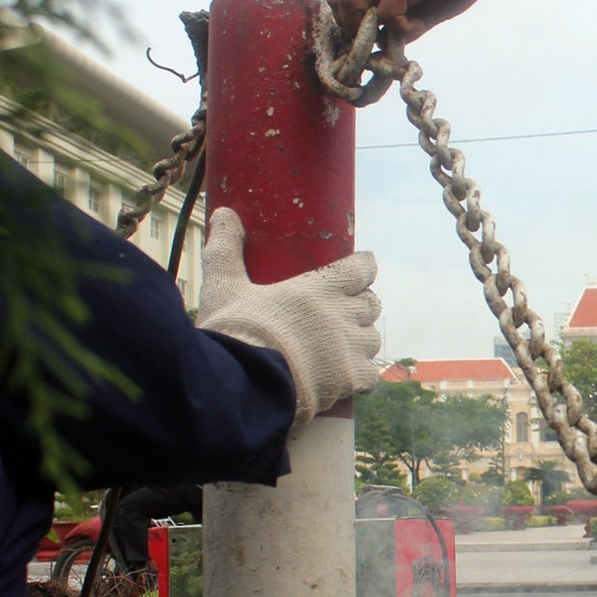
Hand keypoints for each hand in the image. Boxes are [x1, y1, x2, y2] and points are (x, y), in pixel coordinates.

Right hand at [197, 210, 381, 428]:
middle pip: (371, 304)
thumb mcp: (224, 287)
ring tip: (341, 345)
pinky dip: (361, 376)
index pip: (362, 268)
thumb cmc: (234, 331)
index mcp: (320, 288)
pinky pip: (371, 376)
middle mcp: (342, 315)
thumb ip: (224, 250)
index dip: (363, 268)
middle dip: (360, 305)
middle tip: (342, 311)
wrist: (243, 383)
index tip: (358, 269)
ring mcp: (350, 348)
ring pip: (372, 339)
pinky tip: (346, 378)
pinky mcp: (350, 380)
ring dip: (360, 340)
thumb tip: (224, 213)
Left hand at [327, 0, 501, 47]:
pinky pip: (387, 11)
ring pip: (349, 2)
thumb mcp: (433, 1)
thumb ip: (413, 21)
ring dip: (363, 29)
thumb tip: (396, 42)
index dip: (350, 21)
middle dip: (349, 27)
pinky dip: (398, 28)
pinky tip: (417, 26)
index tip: (372, 39)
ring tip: (390, 38)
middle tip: (376, 42)